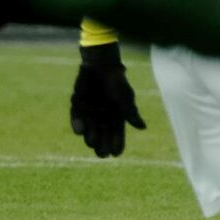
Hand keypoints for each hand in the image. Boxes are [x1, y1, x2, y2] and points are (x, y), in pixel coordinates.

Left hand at [70, 43, 145, 157]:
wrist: (100, 65)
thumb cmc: (116, 81)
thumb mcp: (126, 98)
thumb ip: (131, 113)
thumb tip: (143, 128)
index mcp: (117, 116)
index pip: (118, 134)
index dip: (117, 144)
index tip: (116, 154)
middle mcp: (103, 117)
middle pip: (103, 136)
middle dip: (102, 146)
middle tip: (102, 154)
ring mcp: (89, 113)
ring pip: (89, 130)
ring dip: (90, 138)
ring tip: (93, 142)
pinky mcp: (77, 107)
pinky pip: (76, 120)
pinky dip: (77, 126)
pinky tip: (80, 131)